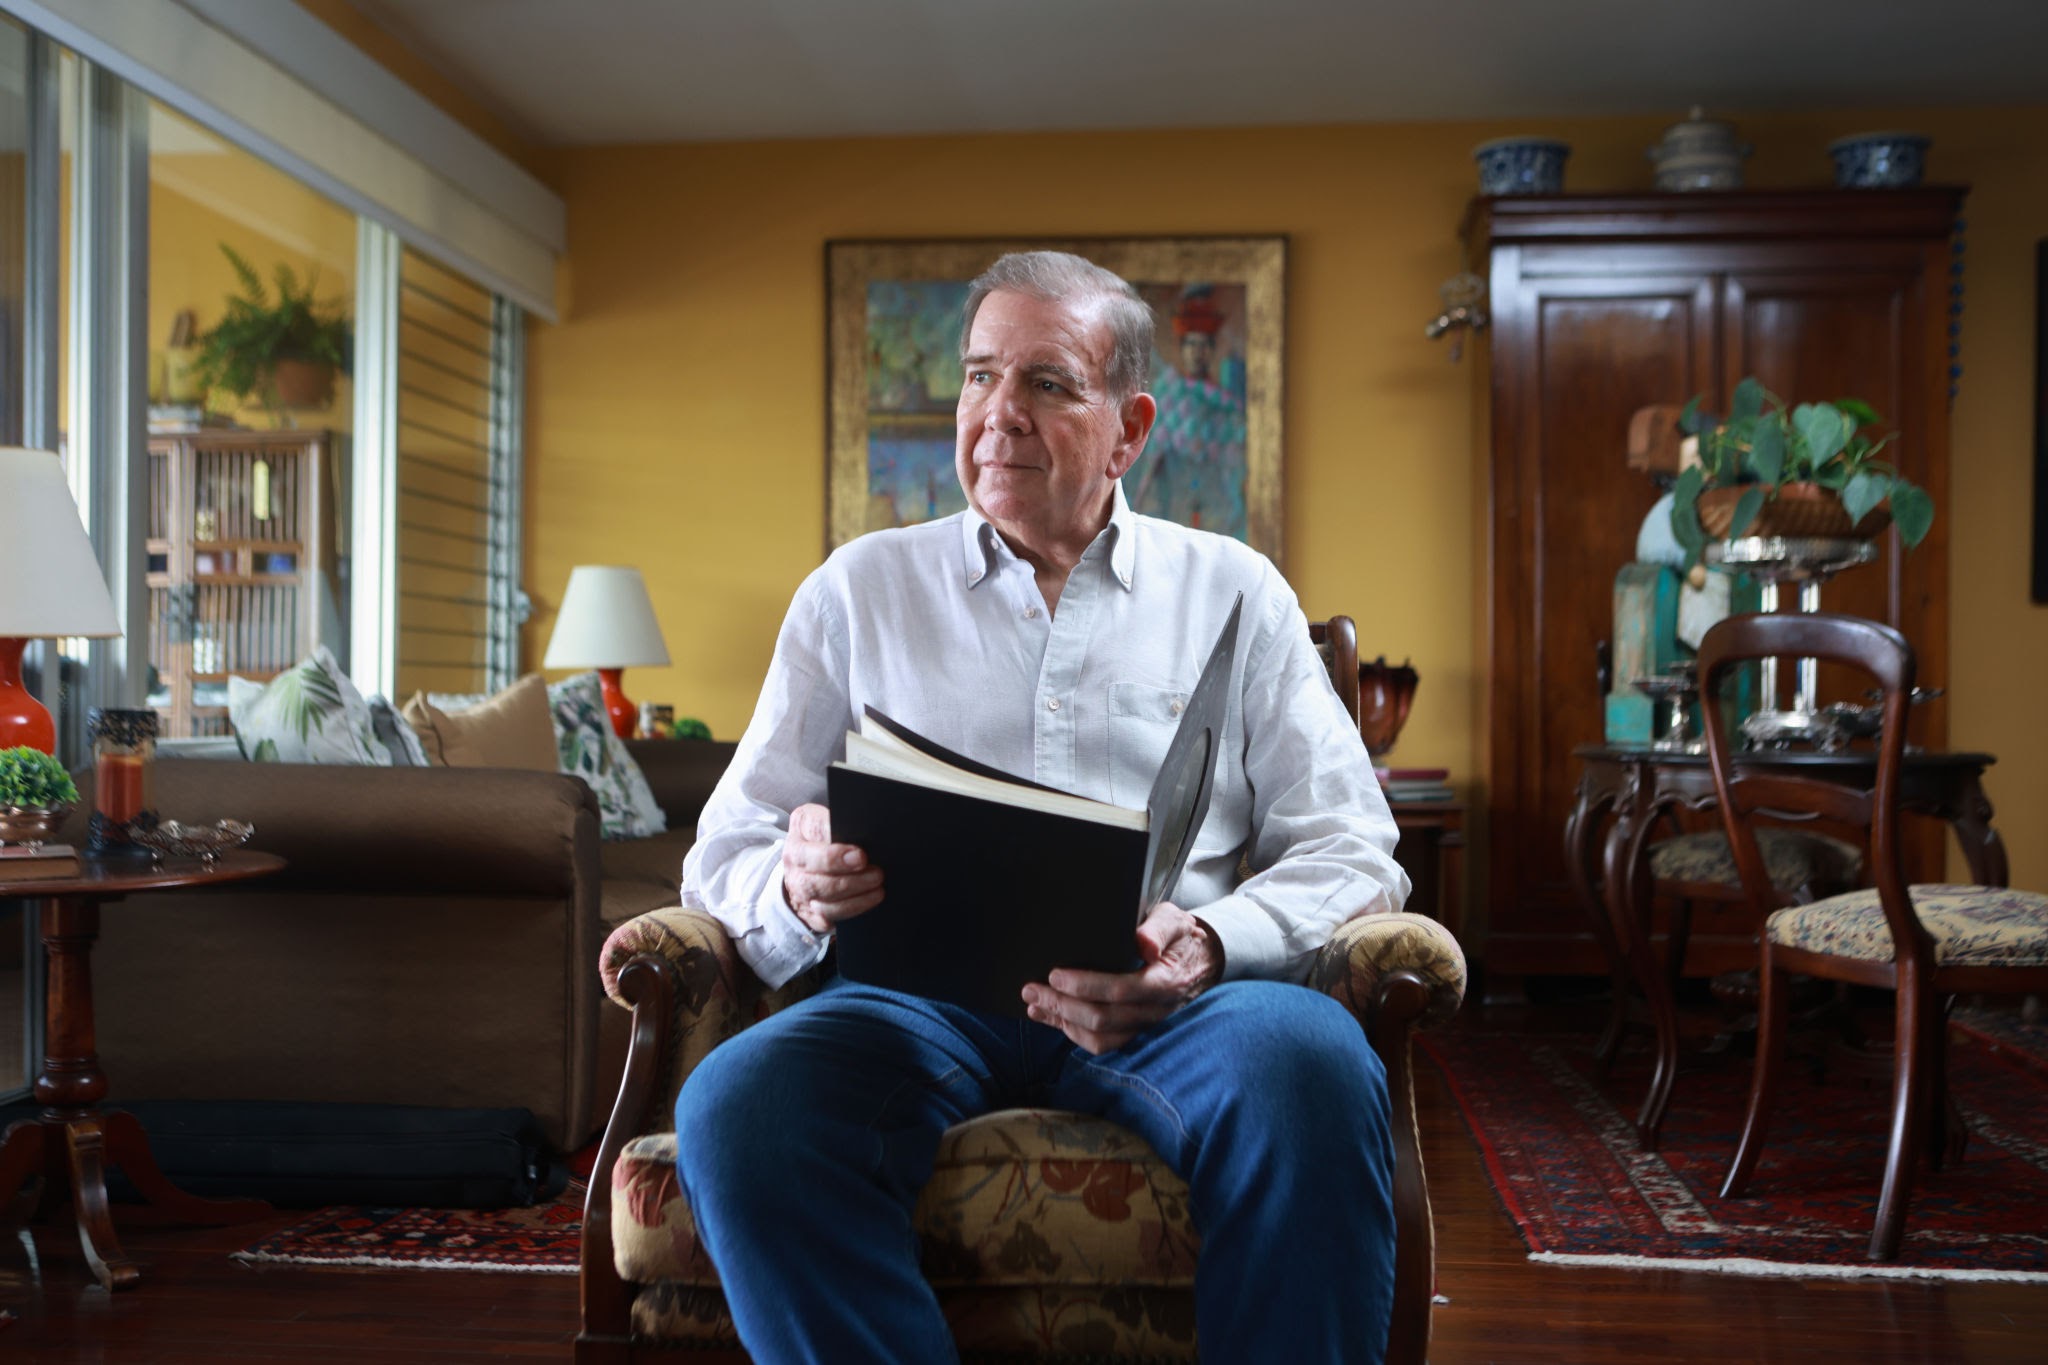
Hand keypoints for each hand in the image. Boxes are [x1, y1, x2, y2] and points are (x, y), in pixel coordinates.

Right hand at [781, 803, 882, 934]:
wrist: (802, 864)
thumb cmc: (825, 837)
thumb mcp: (829, 819)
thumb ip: (844, 823)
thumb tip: (870, 832)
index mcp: (801, 829)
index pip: (815, 834)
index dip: (837, 850)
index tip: (860, 855)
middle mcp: (794, 860)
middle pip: (815, 875)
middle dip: (848, 878)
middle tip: (876, 874)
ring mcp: (799, 888)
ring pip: (823, 899)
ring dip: (854, 897)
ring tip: (878, 887)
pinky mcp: (808, 910)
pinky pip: (828, 917)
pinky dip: (850, 911)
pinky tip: (868, 900)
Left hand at [1021, 903, 1223, 1053]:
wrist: (1204, 961)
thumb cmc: (1182, 937)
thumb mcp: (1175, 920)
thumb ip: (1158, 929)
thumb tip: (1142, 943)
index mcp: (1165, 981)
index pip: (1120, 989)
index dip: (1085, 985)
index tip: (1056, 974)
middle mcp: (1155, 1010)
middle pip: (1103, 1018)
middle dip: (1062, 1005)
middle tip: (1031, 989)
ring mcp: (1145, 1025)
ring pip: (1101, 1039)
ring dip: (1063, 1023)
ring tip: (1035, 1006)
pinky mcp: (1136, 1032)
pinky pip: (1104, 1044)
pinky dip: (1073, 1034)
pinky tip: (1052, 1019)